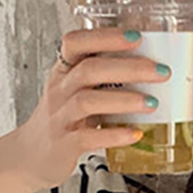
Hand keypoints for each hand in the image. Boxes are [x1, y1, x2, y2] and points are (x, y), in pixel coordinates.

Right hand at [14, 28, 170, 189]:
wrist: (32, 156)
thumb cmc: (63, 119)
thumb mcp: (77, 92)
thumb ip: (104, 78)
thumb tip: (150, 66)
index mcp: (64, 72)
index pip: (76, 42)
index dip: (105, 37)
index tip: (136, 36)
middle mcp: (59, 91)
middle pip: (89, 70)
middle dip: (128, 67)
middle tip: (160, 71)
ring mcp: (60, 118)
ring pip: (87, 101)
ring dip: (123, 100)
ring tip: (152, 103)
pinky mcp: (64, 145)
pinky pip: (87, 138)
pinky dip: (113, 135)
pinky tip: (135, 134)